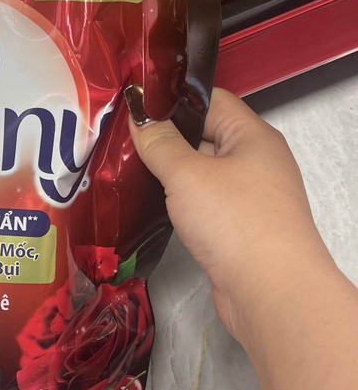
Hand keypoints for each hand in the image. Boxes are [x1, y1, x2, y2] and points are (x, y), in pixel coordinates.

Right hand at [128, 88, 333, 342]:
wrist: (270, 291)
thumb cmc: (234, 220)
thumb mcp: (187, 174)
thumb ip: (159, 143)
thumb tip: (140, 117)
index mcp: (253, 137)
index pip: (211, 100)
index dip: (173, 97)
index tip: (134, 103)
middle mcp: (256, 163)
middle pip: (205, 136)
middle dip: (165, 137)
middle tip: (119, 138)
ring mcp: (249, 199)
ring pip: (203, 174)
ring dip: (170, 174)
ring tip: (126, 169)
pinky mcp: (238, 231)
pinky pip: (204, 205)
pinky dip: (180, 203)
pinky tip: (150, 206)